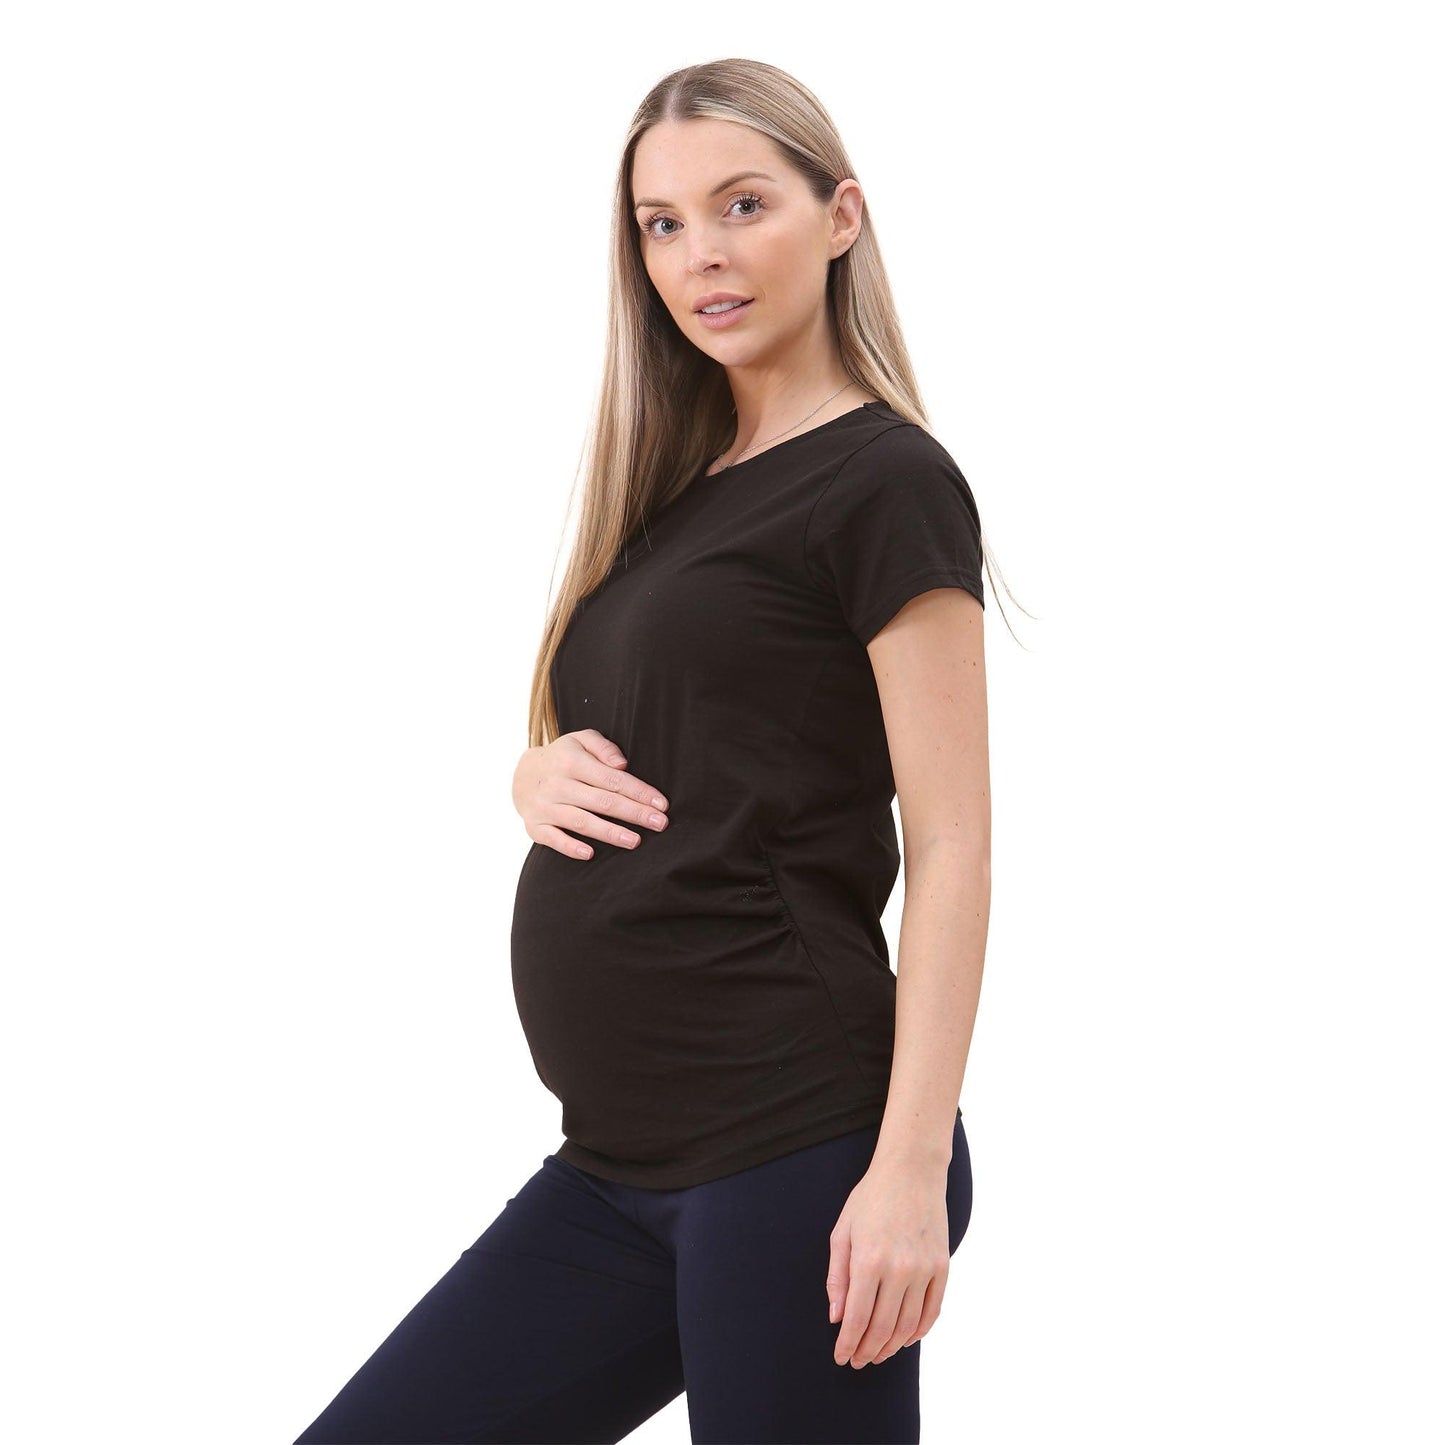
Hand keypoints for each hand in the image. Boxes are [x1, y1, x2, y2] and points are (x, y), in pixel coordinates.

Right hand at [512, 728, 669, 859]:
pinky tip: (590, 854)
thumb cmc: (563, 758)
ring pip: (581, 822)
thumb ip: (603, 747)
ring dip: (609, 833)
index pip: (612, 779)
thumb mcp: (580, 740)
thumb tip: (622, 765)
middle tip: (660, 823)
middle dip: (634, 813)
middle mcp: (558, 785)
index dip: (639, 792)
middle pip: (602, 801)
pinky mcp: (535, 826)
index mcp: (572, 762)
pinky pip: (552, 839)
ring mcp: (545, 807)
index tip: (662, 804)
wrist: (522, 775)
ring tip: (635, 841)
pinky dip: (570, 847)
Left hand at [826, 1162, 950, 1367]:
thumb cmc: (871, 1199)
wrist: (911, 1171)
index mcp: (868, 1260)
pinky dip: (918, 1332)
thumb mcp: (843, 1232)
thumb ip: (837, 1278)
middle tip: (858, 1361)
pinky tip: (905, 1339)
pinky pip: (932, 1311)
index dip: (848, 1344)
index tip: (841, 1357)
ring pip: (907, 1326)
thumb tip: (837, 1319)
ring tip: (878, 1354)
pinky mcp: (942, 1266)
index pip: (857, 1318)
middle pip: (882, 1328)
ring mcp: (924, 1269)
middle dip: (867, 1351)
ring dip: (891, 1347)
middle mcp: (899, 1269)